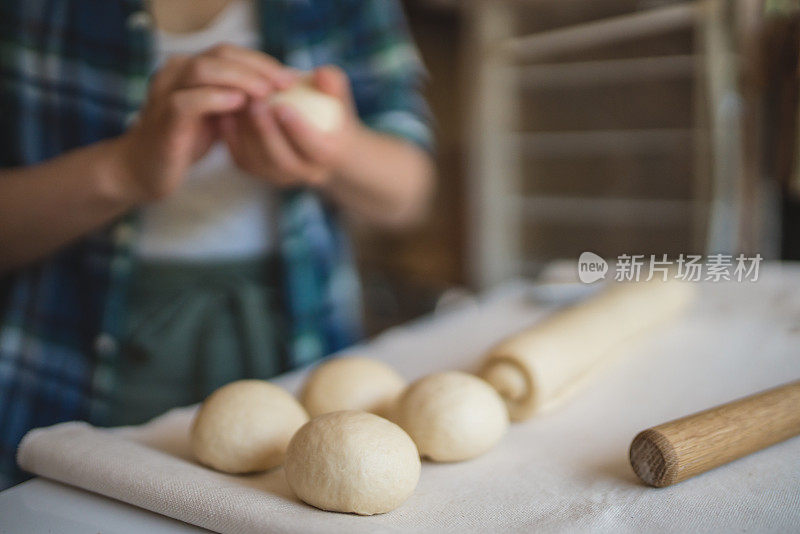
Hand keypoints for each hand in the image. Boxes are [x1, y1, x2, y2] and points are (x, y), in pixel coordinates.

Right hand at [110, 44, 296, 202]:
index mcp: (189, 68)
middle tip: (285, 84)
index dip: (262, 61)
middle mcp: (175, 73)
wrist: (145, 169)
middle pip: (219, 54)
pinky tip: (239, 105)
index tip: (290, 77)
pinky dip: (215, 99)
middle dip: (257, 67)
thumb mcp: (216, 115)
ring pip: (202, 70)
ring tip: (266, 92)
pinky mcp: (162, 118)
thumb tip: (279, 92)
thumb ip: (238, 99)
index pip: (229, 52)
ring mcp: (165, 93)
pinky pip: (187, 101)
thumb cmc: (185, 141)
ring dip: (239, 78)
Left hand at [219, 66, 362, 187]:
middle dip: (267, 133)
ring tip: (238, 104)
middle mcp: (306, 173)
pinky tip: (226, 114)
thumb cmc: (330, 111)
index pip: (316, 149)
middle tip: (255, 104)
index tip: (283, 106)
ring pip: (260, 161)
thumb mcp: (337, 95)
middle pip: (284, 160)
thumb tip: (321, 73)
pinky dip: (233, 138)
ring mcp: (280, 175)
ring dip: (246, 134)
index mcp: (331, 155)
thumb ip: (333, 82)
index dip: (299, 130)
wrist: (320, 139)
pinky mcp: (259, 171)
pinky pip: (243, 159)